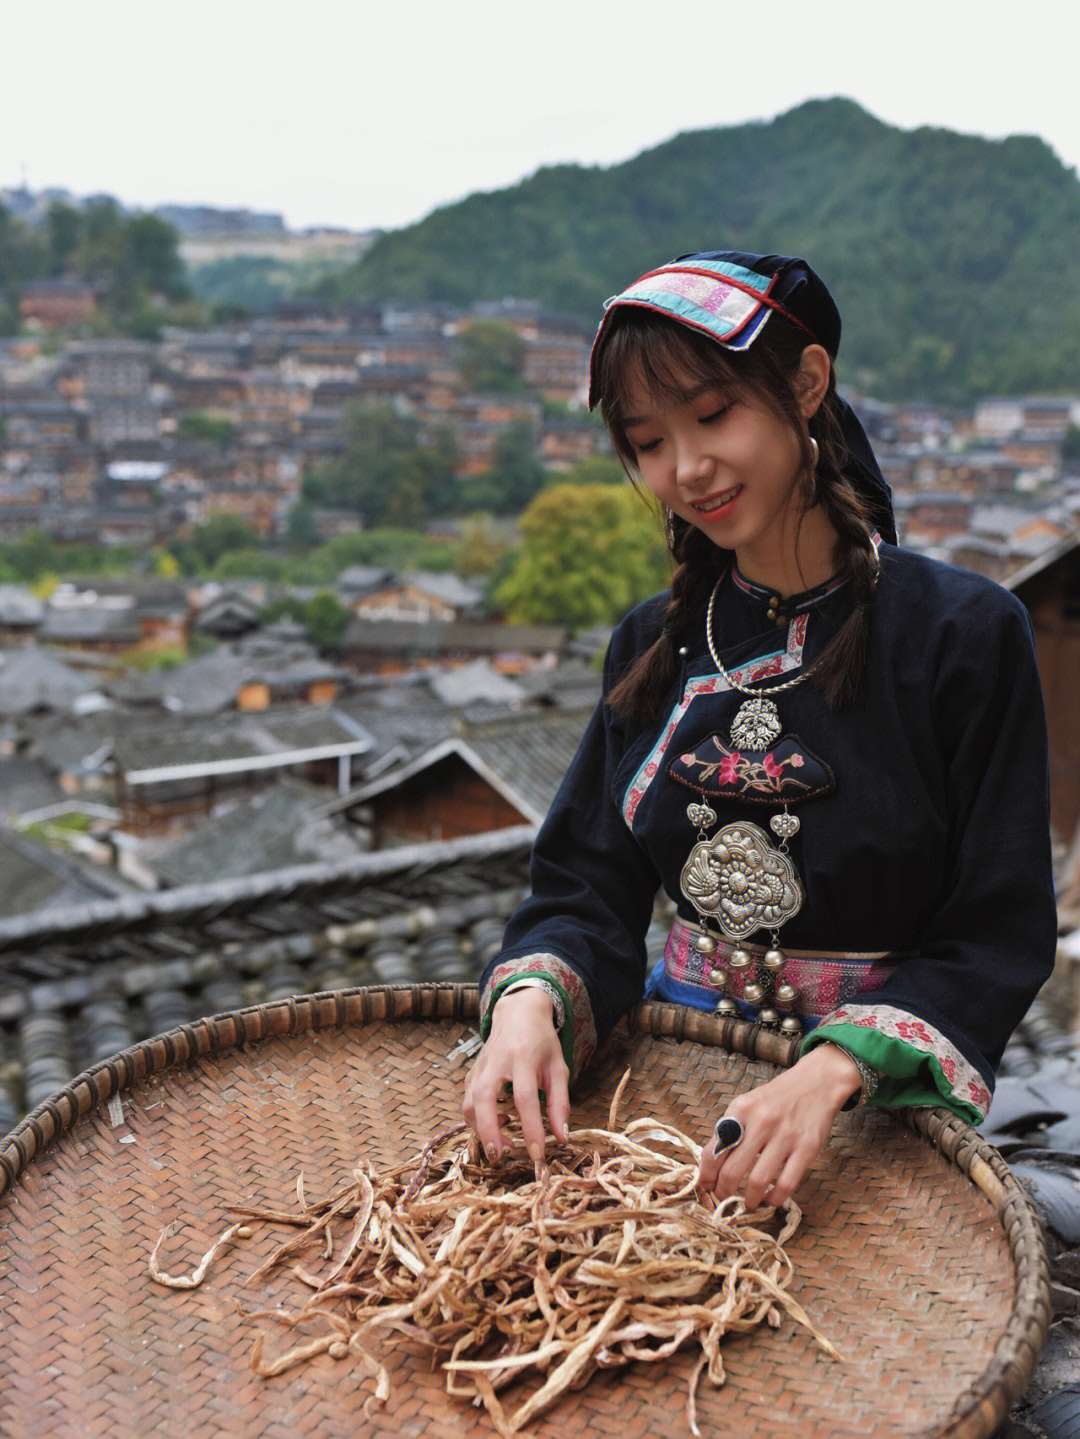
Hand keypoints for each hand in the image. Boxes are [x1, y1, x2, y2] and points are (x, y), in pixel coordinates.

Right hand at [463, 988, 569, 1164]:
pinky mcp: (472, 1073)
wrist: (518, 1013)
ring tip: (502, 1144)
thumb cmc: (542, 1042)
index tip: (537, 1155)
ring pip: (469, 1103)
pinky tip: (496, 1123)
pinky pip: (468, 1101)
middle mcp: (497, 1061)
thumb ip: (560, 1103)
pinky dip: (477, 1119)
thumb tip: (561, 1138)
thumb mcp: (558, 1067)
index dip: (531, 1129)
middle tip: (500, 1158)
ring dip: (481, 1129)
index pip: (525, 1098)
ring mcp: (480, 1067)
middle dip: (489, 1132)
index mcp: (523, 1058)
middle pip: (483, 1099)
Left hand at [697, 1044, 861, 1208]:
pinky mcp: (807, 1148)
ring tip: (748, 1202)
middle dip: (724, 1192)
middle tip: (724, 1199)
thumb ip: (729, 1130)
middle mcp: (761, 1121)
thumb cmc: (776, 1099)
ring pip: (758, 1181)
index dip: (706, 1176)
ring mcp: (785, 1135)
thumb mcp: (747, 1105)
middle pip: (732, 1170)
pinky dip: (775, 1198)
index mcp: (741, 1109)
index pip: (714, 1150)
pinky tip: (770, 1198)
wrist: (816, 1083)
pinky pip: (786, 1184)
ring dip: (750, 1200)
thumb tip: (710, 1167)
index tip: (704, 1187)